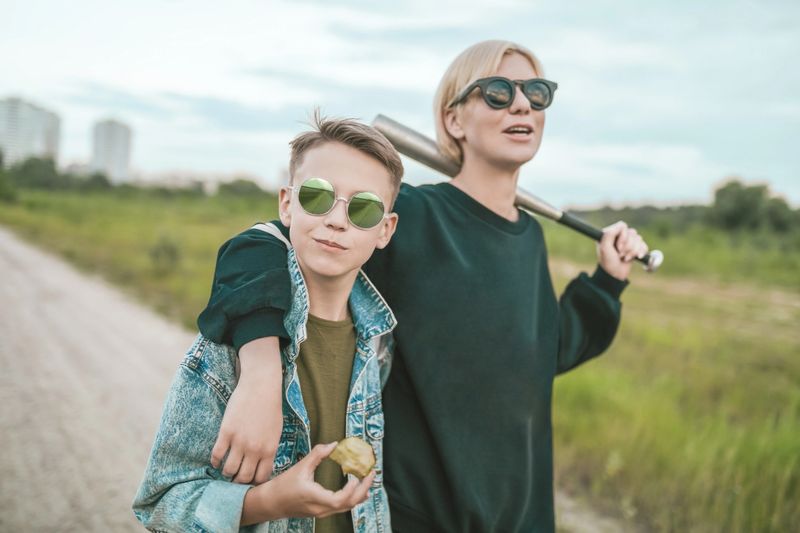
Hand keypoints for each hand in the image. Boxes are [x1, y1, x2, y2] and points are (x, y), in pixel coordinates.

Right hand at [211, 337, 282, 483]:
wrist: (261, 386)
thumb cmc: (271, 407)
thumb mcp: (276, 431)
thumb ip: (269, 449)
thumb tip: (262, 464)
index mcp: (270, 449)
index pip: (261, 477)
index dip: (255, 482)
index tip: (249, 481)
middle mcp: (255, 449)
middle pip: (244, 477)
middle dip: (239, 482)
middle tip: (235, 479)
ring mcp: (239, 442)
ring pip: (229, 470)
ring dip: (226, 473)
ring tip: (226, 470)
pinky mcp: (226, 432)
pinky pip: (217, 454)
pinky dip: (215, 461)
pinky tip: (216, 461)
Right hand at [245, 443, 376, 523]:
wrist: (270, 503)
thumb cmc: (283, 486)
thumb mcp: (300, 467)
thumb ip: (317, 454)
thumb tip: (334, 444)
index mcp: (315, 499)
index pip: (339, 499)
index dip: (351, 490)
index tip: (355, 476)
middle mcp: (321, 509)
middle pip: (348, 504)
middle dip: (363, 489)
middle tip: (372, 474)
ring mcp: (322, 512)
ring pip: (347, 507)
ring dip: (360, 494)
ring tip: (369, 480)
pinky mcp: (322, 511)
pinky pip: (342, 507)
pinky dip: (352, 499)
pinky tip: (359, 491)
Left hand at [597, 221, 648, 280]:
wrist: (615, 275)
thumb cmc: (608, 262)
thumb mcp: (604, 248)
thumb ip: (609, 234)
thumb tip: (621, 225)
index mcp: (611, 233)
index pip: (622, 226)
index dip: (623, 236)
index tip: (618, 247)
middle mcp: (620, 236)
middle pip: (632, 232)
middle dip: (627, 246)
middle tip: (620, 255)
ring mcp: (628, 242)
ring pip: (639, 239)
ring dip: (633, 251)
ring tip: (625, 258)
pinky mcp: (636, 248)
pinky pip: (644, 245)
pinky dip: (641, 252)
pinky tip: (637, 258)